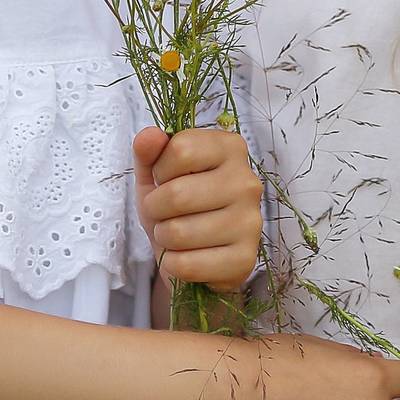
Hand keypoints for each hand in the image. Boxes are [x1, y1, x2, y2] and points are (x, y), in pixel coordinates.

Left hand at [136, 126, 263, 291]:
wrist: (197, 254)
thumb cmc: (177, 207)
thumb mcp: (157, 174)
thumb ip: (149, 151)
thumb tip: (149, 135)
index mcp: (230, 149)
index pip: (182, 149)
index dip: (161, 169)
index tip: (166, 179)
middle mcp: (247, 182)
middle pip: (177, 194)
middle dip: (155, 208)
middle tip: (163, 213)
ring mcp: (251, 222)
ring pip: (179, 232)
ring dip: (163, 237)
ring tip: (174, 234)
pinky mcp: (245, 260)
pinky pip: (187, 264)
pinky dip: (173, 264)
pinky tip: (185, 256)